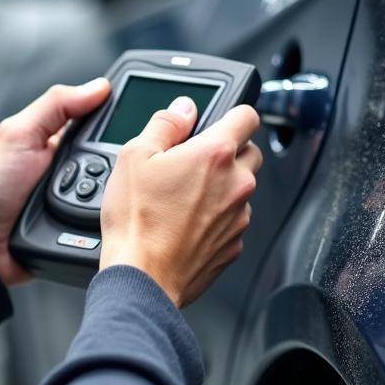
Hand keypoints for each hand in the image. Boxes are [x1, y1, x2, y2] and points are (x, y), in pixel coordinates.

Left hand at [0, 78, 110, 285]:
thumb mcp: (19, 135)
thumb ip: (55, 105)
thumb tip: (98, 87)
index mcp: (60, 138)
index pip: (100, 119)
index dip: (119, 115)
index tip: (138, 113)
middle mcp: (76, 165)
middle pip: (116, 153)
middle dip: (120, 156)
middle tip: (116, 160)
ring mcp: (83, 196)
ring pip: (120, 184)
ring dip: (118, 187)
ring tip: (115, 188)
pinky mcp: (87, 224)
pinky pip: (112, 213)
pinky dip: (114, 211)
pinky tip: (116, 210)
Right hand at [100, 97, 262, 309]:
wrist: (143, 277)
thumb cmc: (137, 220)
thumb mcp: (135, 155)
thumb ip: (165, 124)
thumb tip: (183, 108)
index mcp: (215, 154)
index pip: (247, 116)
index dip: (234, 113)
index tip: (222, 119)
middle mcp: (236, 183)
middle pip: (250, 152)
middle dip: (227, 151)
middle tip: (194, 162)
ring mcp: (239, 216)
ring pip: (241, 188)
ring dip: (222, 186)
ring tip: (184, 197)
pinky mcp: (235, 244)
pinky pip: (233, 219)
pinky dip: (217, 217)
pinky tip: (187, 222)